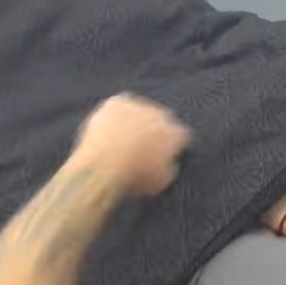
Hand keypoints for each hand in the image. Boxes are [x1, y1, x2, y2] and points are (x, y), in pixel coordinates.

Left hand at [74, 94, 190, 195]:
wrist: (104, 167)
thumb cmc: (132, 178)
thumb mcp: (160, 182)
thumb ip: (168, 166)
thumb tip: (165, 162)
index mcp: (177, 135)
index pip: (181, 136)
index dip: (170, 146)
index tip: (162, 154)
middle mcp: (163, 116)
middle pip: (162, 120)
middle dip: (153, 132)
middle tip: (139, 147)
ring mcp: (140, 106)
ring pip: (140, 111)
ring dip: (134, 122)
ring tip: (120, 141)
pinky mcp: (118, 102)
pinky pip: (119, 106)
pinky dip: (114, 116)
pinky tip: (108, 131)